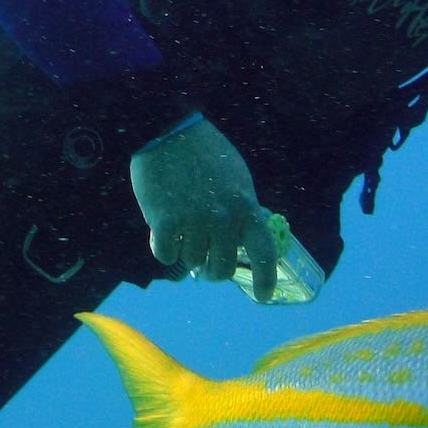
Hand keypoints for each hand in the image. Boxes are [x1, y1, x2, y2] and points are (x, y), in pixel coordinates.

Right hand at [129, 117, 280, 301]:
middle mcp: (223, 220)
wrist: (168, 131)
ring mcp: (194, 222)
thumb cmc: (205, 153)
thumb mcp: (237, 179)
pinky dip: (164, 249)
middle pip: (221, 269)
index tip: (263, 296)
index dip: (265, 280)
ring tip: (182, 233)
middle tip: (206, 267)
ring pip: (191, 262)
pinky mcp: (165, 222)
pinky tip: (162, 231)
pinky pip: (166, 256)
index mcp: (246, 207)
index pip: (263, 253)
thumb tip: (238, 241)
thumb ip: (241, 210)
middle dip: (213, 271)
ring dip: (186, 253)